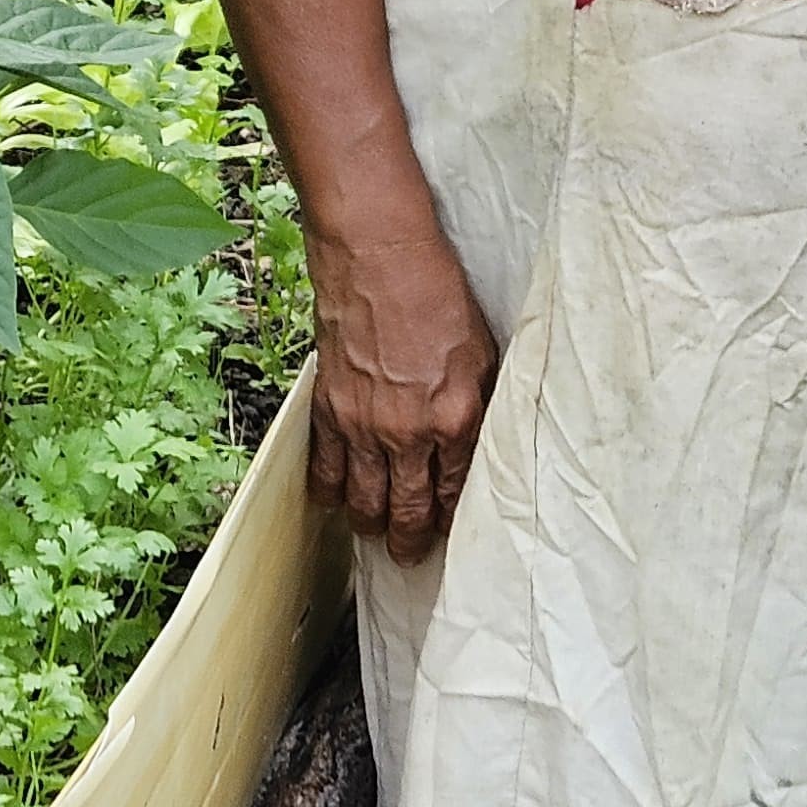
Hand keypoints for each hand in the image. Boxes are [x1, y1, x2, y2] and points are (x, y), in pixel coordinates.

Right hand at [307, 224, 495, 562]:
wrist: (378, 251)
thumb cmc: (435, 289)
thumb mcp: (482, 350)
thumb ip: (479, 403)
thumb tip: (476, 441)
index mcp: (455, 418)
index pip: (455, 493)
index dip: (451, 520)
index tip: (450, 532)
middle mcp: (408, 431)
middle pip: (408, 510)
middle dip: (410, 541)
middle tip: (410, 555)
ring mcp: (363, 423)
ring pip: (363, 500)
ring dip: (370, 524)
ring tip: (375, 533)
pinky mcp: (329, 406)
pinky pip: (324, 467)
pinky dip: (328, 492)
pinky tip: (334, 501)